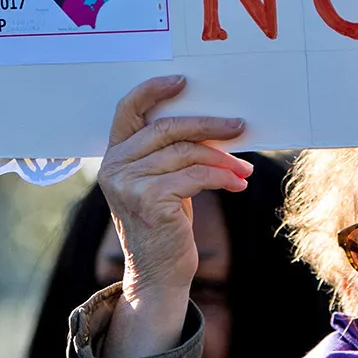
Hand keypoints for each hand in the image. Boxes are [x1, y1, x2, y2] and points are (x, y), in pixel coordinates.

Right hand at [97, 77, 250, 357]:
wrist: (158, 276)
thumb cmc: (165, 226)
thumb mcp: (163, 184)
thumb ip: (171, 154)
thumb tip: (216, 127)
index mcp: (114, 157)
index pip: (127, 111)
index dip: (153, 90)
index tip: (183, 81)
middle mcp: (114, 167)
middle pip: (167, 128)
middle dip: (208, 126)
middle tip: (239, 126)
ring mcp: (128, 183)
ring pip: (186, 152)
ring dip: (222, 159)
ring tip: (243, 171)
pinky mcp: (148, 199)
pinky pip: (195, 175)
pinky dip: (221, 177)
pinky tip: (237, 185)